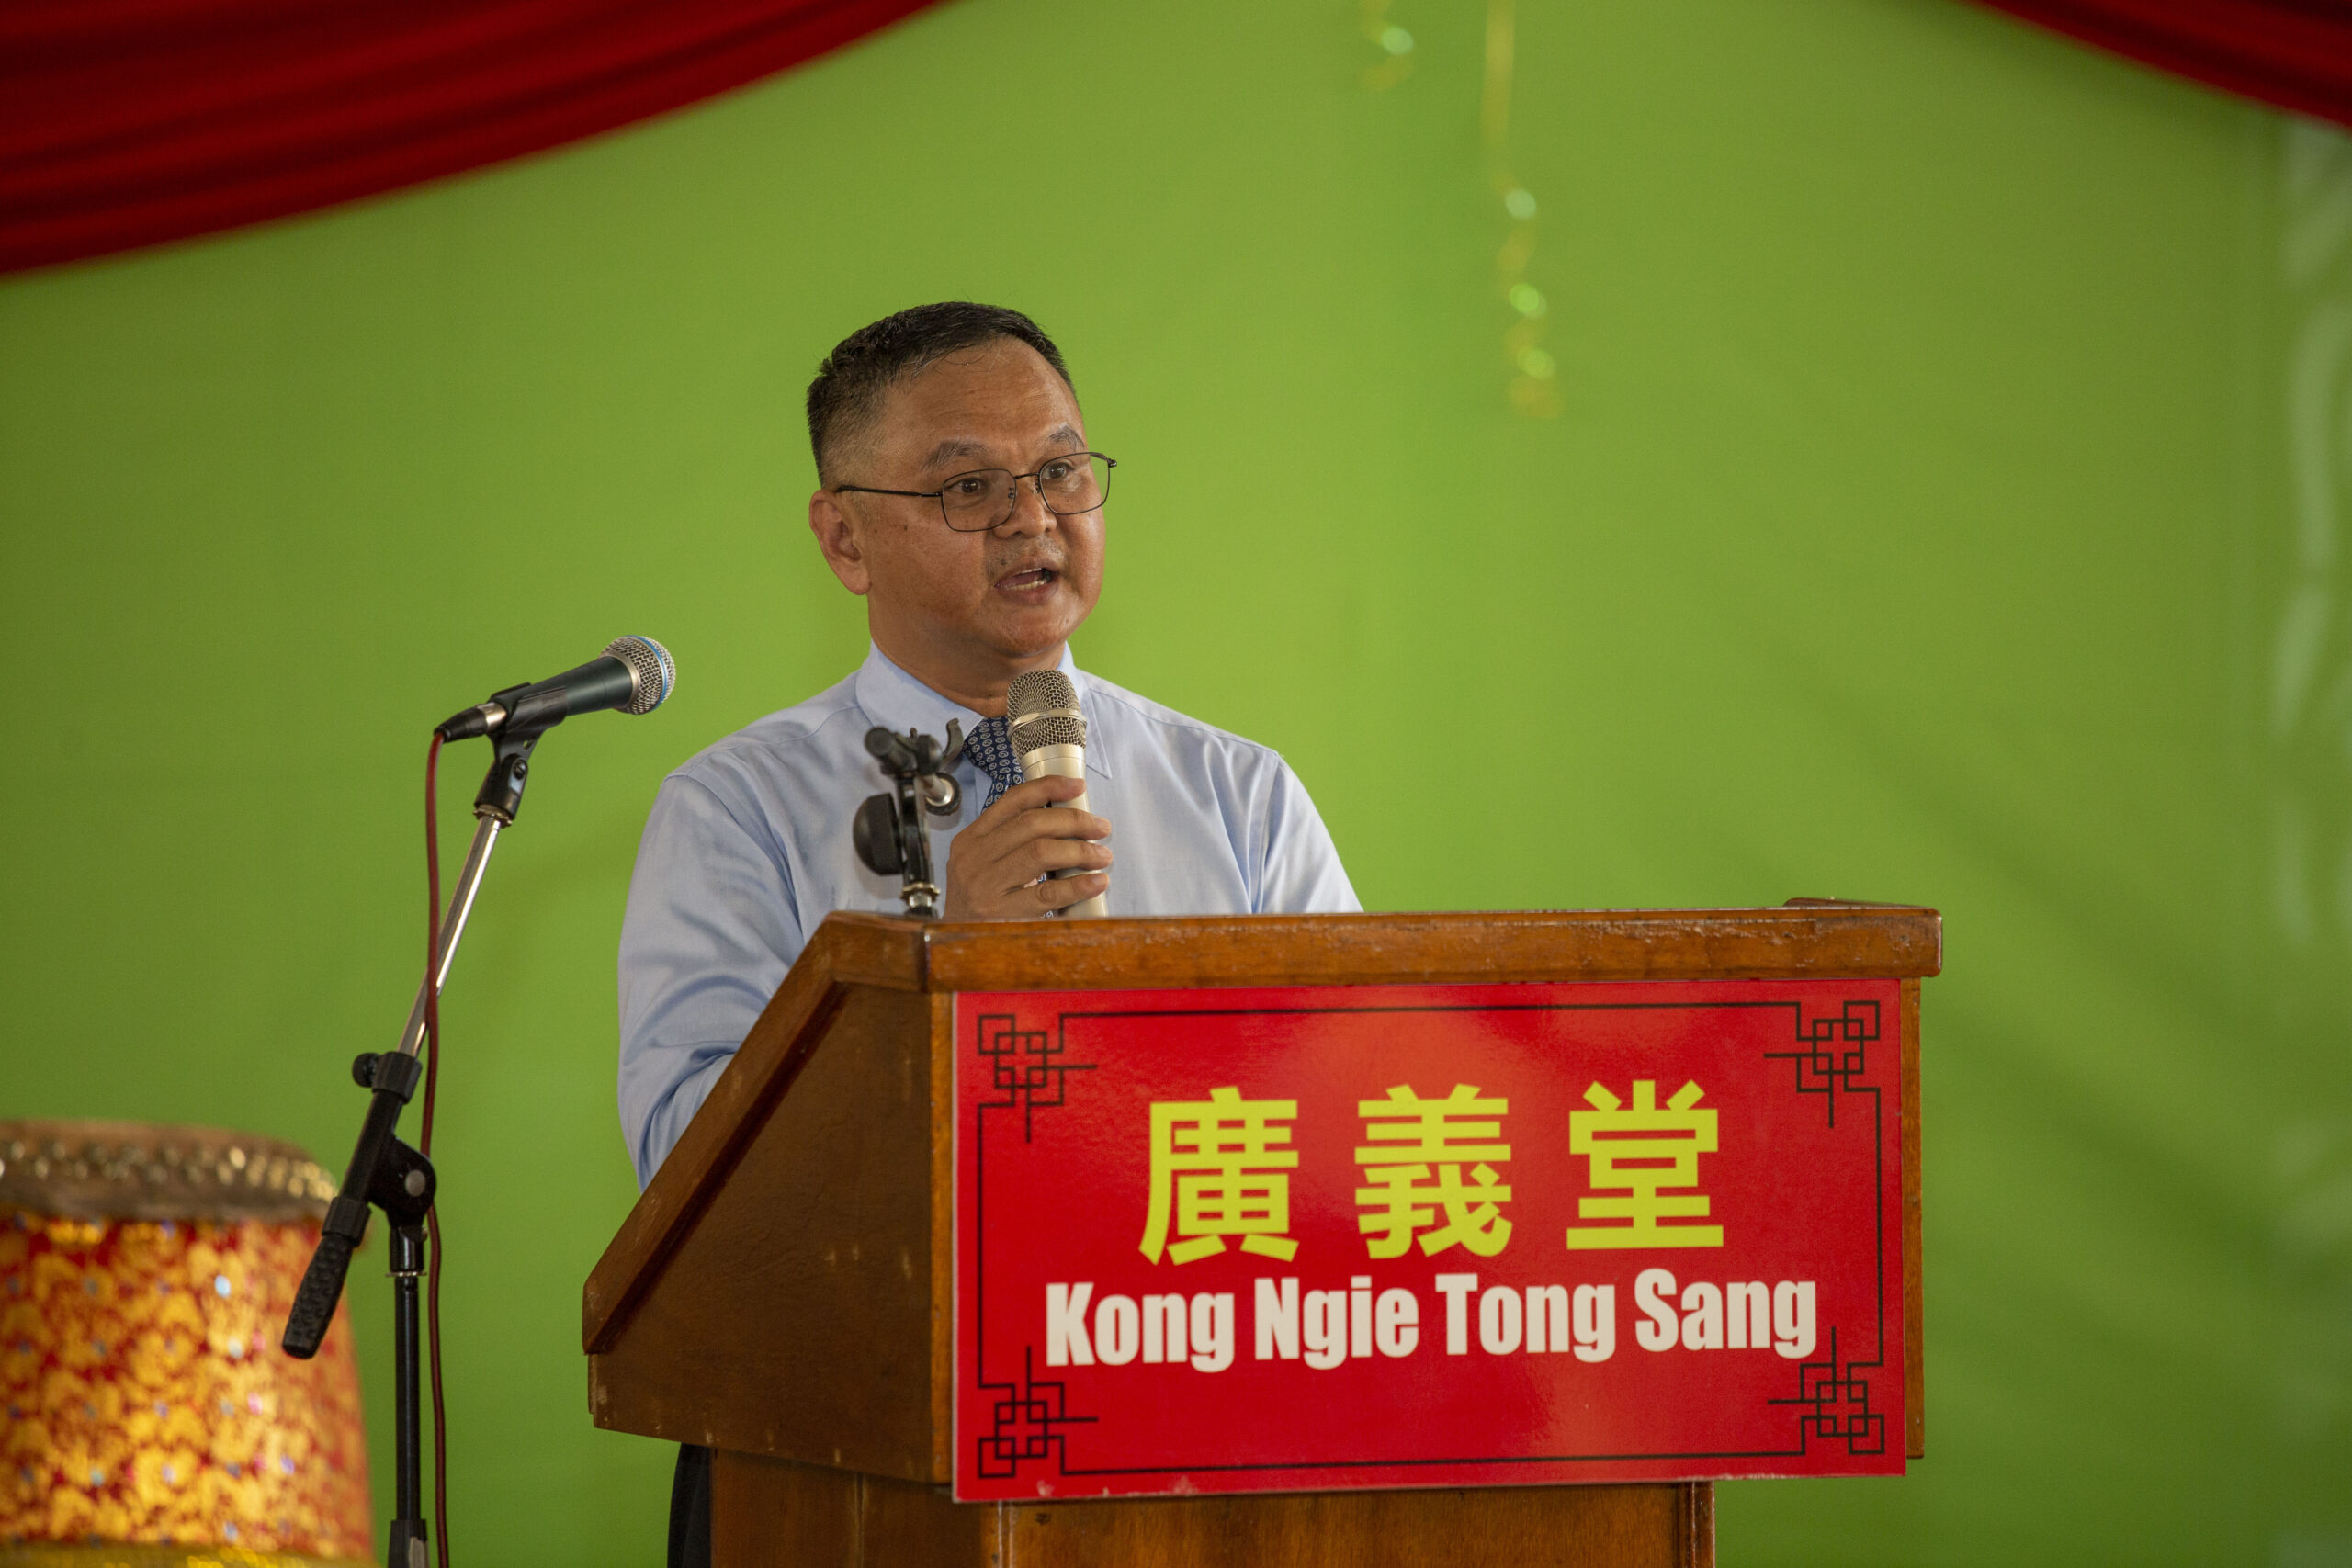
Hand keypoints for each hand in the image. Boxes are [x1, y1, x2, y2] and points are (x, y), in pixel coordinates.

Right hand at [942, 774, 1111, 919]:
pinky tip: (1096, 882)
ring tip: (1101, 856)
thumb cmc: (977, 903)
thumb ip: (1012, 841)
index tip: (1076, 786)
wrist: (949, 945)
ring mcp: (985, 887)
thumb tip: (1066, 821)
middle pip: (1031, 824)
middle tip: (1099, 827)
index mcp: (971, 840)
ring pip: (1040, 852)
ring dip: (1080, 851)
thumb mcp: (982, 864)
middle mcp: (974, 859)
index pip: (1012, 801)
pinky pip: (1047, 894)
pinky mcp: (1000, 914)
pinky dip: (1078, 885)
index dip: (1048, 788)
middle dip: (1073, 820)